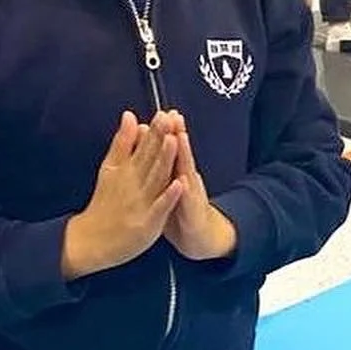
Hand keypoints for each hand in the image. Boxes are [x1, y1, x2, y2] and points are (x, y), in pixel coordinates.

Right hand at [62, 112, 183, 277]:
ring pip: (155, 178)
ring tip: (174, 141)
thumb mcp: (109, 168)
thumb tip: (130, 115)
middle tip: (169, 119)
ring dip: (164, 160)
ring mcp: (141, 202)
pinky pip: (160, 208)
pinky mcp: (147, 222)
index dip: (154, 130)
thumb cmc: (105, 202)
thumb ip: (122, 143)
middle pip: (149, 158)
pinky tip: (179, 184)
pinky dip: (168, 196)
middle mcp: (133, 183)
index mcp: (126, 169)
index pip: (143, 146)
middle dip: (160, 138)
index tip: (164, 113)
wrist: (91, 240)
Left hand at [160, 114, 237, 261]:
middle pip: (181, 154)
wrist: (200, 236)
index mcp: (176, 173)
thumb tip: (151, 146)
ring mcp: (191, 195)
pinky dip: (185, 190)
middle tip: (174, 116)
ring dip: (184, 155)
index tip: (164, 112)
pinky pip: (188, 201)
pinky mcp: (192, 212)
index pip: (170, 149)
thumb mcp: (169, 185)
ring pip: (187, 172)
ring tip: (179, 137)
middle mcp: (186, 179)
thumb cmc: (180, 210)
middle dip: (177, 134)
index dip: (167, 131)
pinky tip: (183, 180)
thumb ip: (161, 165)